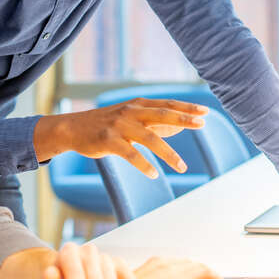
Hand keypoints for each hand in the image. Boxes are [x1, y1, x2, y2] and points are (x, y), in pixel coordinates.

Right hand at [34, 98, 209, 176]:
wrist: (73, 128)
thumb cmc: (106, 124)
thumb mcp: (130, 119)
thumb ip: (154, 123)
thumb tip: (180, 127)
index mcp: (138, 104)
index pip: (167, 104)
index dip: (186, 108)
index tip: (205, 112)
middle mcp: (130, 112)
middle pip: (162, 114)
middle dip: (183, 119)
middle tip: (202, 124)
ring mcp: (119, 125)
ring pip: (149, 138)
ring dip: (168, 153)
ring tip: (182, 167)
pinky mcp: (109, 140)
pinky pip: (130, 154)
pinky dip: (143, 164)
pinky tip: (154, 173)